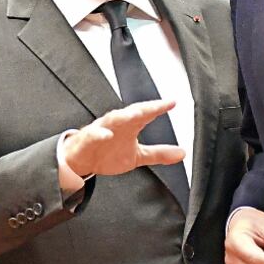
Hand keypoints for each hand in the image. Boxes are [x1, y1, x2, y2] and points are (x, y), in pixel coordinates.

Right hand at [63, 100, 183, 176]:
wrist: (82, 160)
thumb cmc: (109, 153)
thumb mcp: (138, 156)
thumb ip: (158, 153)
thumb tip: (182, 153)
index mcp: (129, 125)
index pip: (146, 114)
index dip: (158, 108)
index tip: (172, 102)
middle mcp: (116, 124)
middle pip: (130, 112)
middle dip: (142, 108)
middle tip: (156, 106)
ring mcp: (101, 130)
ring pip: (111, 119)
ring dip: (122, 116)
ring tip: (133, 115)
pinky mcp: (87, 139)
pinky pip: (92, 134)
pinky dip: (98, 133)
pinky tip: (106, 135)